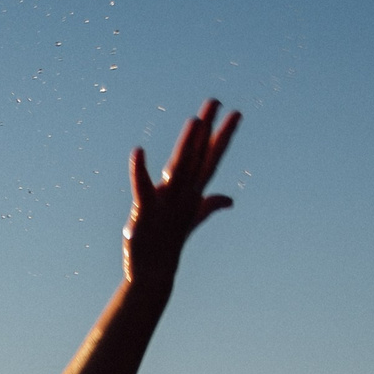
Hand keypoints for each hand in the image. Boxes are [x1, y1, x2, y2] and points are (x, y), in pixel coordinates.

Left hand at [122, 99, 240, 285]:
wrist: (154, 272)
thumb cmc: (170, 241)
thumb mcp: (192, 219)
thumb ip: (209, 204)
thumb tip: (230, 200)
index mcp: (193, 192)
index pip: (211, 158)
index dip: (222, 135)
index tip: (235, 113)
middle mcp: (184, 194)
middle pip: (198, 157)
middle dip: (207, 130)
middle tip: (216, 102)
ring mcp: (166, 202)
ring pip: (179, 169)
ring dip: (186, 145)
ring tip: (194, 120)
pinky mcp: (145, 211)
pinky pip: (143, 188)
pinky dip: (140, 171)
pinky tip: (138, 151)